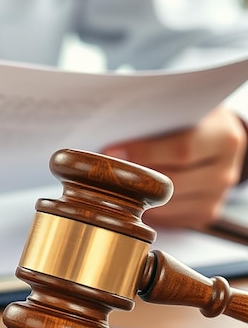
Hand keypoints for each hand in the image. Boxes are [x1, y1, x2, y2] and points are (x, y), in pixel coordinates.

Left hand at [103, 106, 246, 227]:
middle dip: (133, 176)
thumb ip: (155, 118)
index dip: (143, 152)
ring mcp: (216, 197)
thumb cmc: (192, 122)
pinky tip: (129, 194)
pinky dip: (145, 207)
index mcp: (223, 139)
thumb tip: (112, 133)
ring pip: (166, 205)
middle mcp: (224, 172)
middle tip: (103, 169)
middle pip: (171, 182)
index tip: (111, 150)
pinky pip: (168, 218)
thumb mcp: (182, 110)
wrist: (219, 141)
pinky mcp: (204, 214)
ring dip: (135, 195)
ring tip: (109, 180)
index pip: (181, 150)